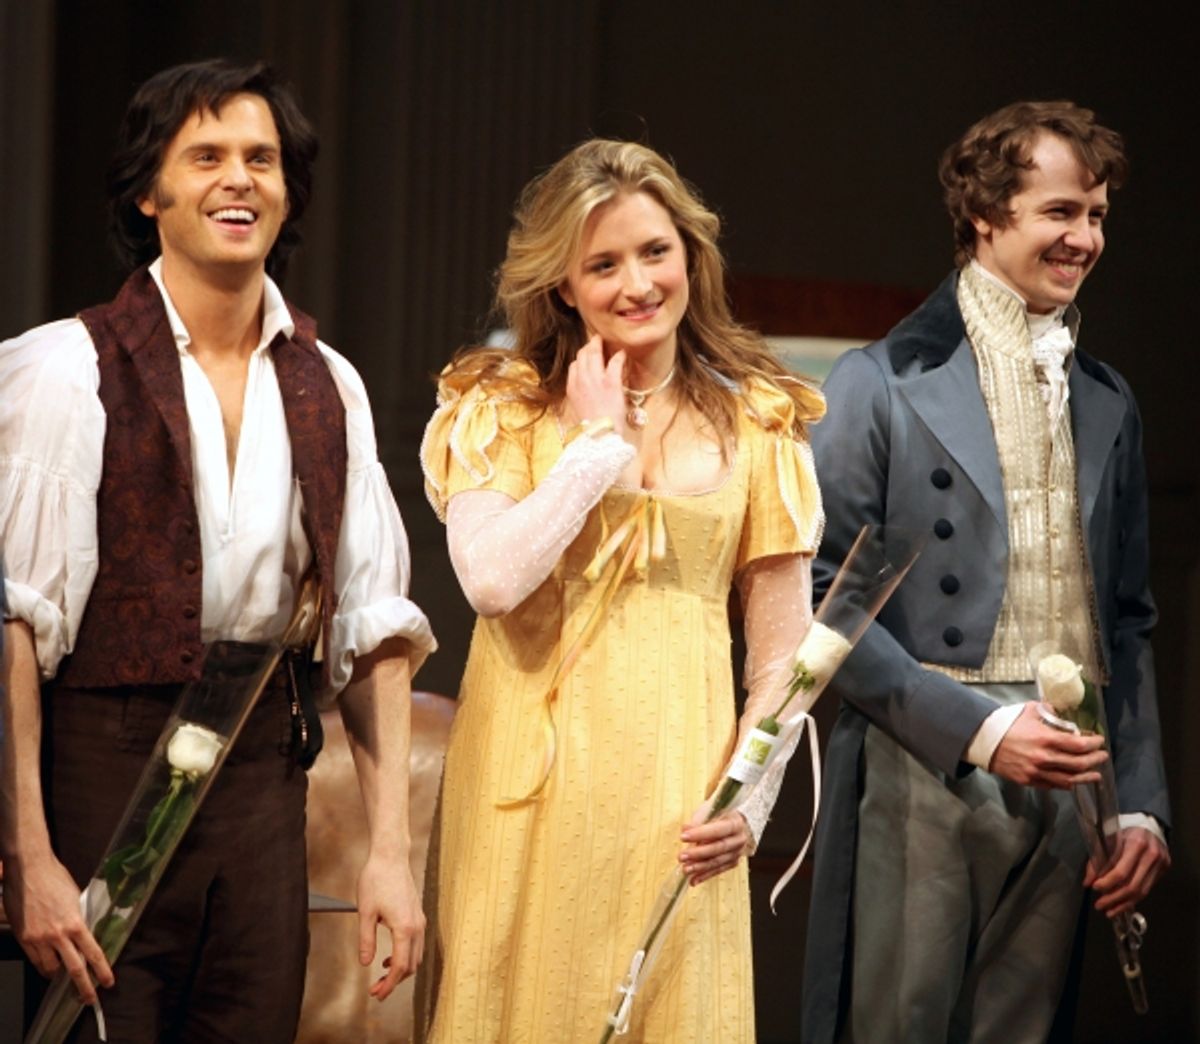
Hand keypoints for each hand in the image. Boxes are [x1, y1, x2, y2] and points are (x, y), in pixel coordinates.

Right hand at [5, 852, 113, 1003]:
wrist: (29, 870)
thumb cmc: (55, 879)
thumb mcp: (75, 898)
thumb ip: (79, 918)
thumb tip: (83, 931)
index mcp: (76, 923)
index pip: (93, 953)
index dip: (102, 970)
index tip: (107, 982)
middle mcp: (58, 934)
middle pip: (74, 968)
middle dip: (83, 987)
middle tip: (89, 999)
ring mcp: (39, 938)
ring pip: (51, 968)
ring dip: (59, 976)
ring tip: (64, 979)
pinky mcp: (24, 937)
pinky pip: (35, 960)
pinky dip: (43, 966)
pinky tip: (48, 968)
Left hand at [355, 852, 424, 1000]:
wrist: (391, 856)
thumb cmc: (376, 880)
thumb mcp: (365, 913)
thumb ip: (366, 940)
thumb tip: (366, 963)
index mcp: (405, 928)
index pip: (400, 967)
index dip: (389, 985)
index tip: (376, 994)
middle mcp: (417, 926)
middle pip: (411, 965)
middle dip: (395, 982)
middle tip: (375, 990)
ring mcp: (420, 920)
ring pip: (416, 956)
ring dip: (401, 970)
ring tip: (382, 976)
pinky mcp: (418, 914)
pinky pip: (416, 944)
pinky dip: (405, 956)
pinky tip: (389, 956)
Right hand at [565, 334, 626, 434]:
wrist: (599, 435)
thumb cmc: (591, 426)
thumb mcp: (578, 409)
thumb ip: (579, 395)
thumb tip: (584, 390)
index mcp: (572, 388)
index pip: (573, 366)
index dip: (581, 358)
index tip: (587, 356)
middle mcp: (581, 381)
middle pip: (582, 356)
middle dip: (588, 347)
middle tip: (595, 341)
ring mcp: (596, 380)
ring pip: (594, 354)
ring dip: (599, 345)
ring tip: (603, 341)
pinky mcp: (611, 383)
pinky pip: (614, 362)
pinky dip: (619, 356)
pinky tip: (622, 353)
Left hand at [679, 808, 751, 885]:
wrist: (739, 823)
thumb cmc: (721, 814)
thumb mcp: (711, 810)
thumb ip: (699, 819)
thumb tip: (686, 829)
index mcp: (736, 823)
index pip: (718, 829)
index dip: (701, 834)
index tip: (683, 836)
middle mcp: (739, 839)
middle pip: (718, 848)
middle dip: (698, 854)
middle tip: (681, 857)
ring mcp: (737, 852)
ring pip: (717, 862)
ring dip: (700, 867)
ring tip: (685, 869)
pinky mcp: (733, 862)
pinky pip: (718, 870)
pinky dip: (704, 876)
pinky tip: (693, 880)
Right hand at [989, 701, 1106, 788]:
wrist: (984, 741)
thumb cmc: (1006, 724)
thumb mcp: (1028, 710)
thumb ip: (1047, 710)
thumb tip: (1060, 712)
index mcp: (1046, 738)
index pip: (1079, 745)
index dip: (1093, 744)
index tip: (1099, 741)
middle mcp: (1044, 757)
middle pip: (1079, 763)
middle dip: (1095, 760)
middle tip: (1102, 756)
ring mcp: (1037, 771)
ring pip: (1069, 779)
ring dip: (1086, 777)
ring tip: (1096, 775)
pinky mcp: (1030, 781)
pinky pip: (1054, 785)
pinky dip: (1067, 783)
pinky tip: (1073, 780)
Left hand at [1085, 826, 1169, 917]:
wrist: (1149, 826)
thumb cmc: (1124, 832)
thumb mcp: (1108, 839)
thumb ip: (1097, 860)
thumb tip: (1088, 882)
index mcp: (1136, 844)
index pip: (1121, 871)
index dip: (1107, 883)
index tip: (1094, 888)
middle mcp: (1151, 856)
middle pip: (1132, 885)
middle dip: (1114, 898)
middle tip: (1099, 905)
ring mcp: (1160, 864)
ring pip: (1142, 892)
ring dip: (1123, 904)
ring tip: (1109, 911)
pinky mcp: (1164, 871)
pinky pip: (1147, 889)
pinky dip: (1133, 900)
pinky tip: (1121, 905)